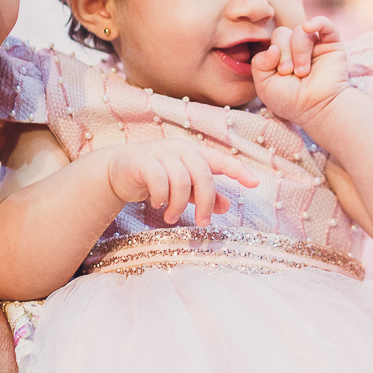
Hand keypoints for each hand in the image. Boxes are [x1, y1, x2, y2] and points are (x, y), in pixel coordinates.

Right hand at [99, 139, 258, 225]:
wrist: (118, 170)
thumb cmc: (156, 176)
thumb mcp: (183, 186)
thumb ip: (203, 195)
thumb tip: (226, 206)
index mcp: (194, 153)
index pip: (221, 159)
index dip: (238, 170)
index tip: (254, 184)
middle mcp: (180, 149)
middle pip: (203, 175)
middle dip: (205, 203)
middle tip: (202, 223)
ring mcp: (161, 153)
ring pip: (181, 180)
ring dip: (178, 204)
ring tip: (171, 217)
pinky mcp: (142, 161)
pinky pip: (158, 180)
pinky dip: (161, 197)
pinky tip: (157, 205)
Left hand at [252, 16, 349, 126]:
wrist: (317, 108)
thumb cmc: (291, 101)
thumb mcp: (264, 85)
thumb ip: (259, 63)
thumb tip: (273, 47)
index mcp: (280, 56)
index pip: (270, 41)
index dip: (273, 54)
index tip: (281, 73)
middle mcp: (295, 48)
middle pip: (282, 33)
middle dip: (284, 53)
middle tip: (289, 72)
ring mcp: (314, 45)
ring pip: (300, 31)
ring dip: (299, 52)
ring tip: (303, 72)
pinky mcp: (332, 45)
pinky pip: (325, 24)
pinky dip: (318, 21)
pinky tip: (309, 27)